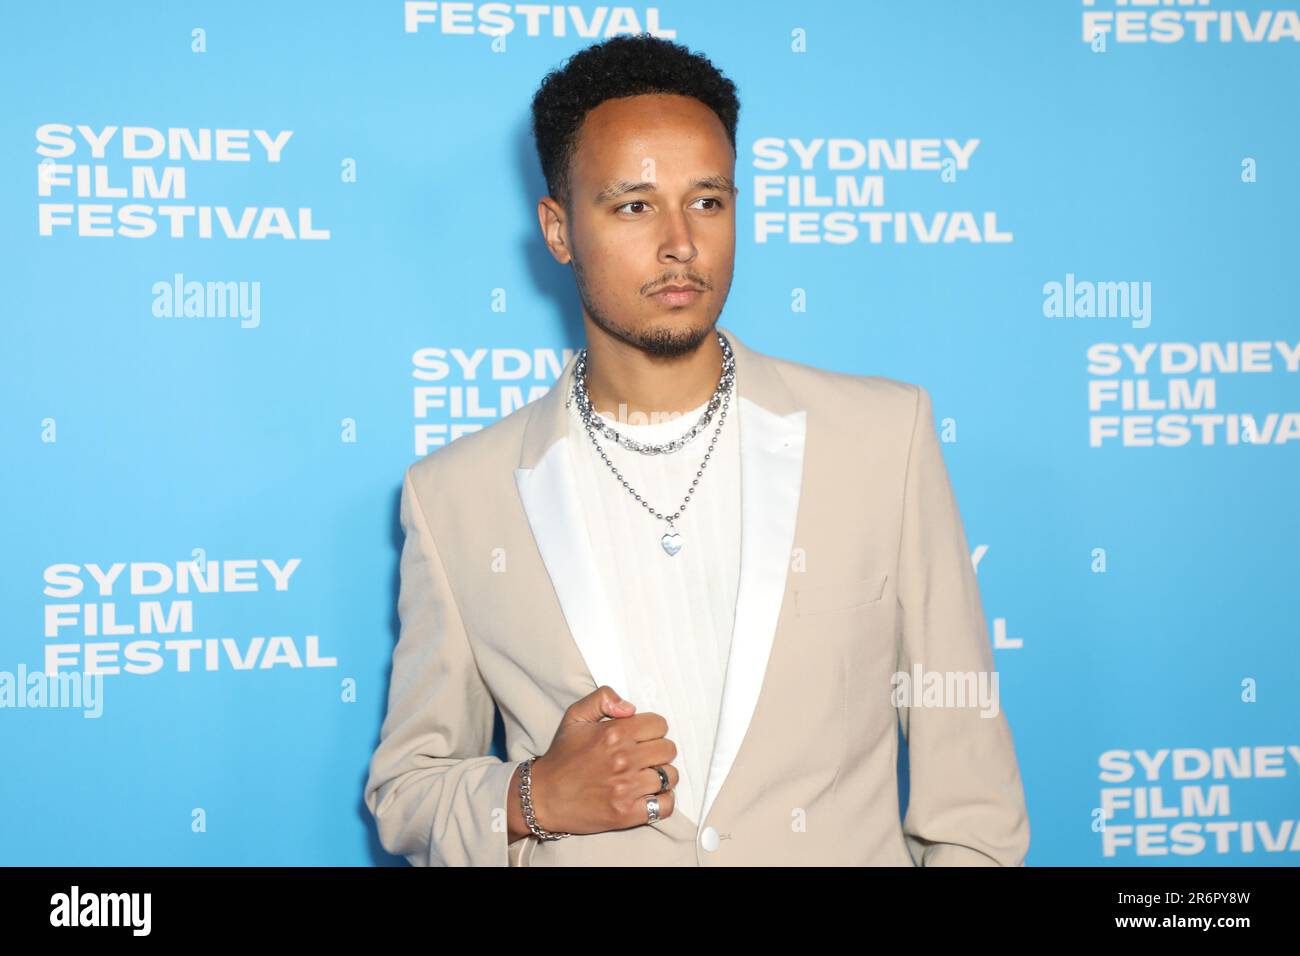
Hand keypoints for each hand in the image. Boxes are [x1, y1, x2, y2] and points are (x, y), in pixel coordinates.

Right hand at [528, 685, 678, 835]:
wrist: (542, 796)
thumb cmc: (561, 757)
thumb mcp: (575, 716)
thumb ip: (603, 698)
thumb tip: (630, 707)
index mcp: (613, 733)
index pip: (660, 724)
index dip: (652, 729)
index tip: (641, 737)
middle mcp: (622, 759)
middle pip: (668, 750)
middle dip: (658, 751)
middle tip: (643, 757)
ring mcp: (626, 788)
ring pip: (669, 776)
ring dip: (660, 776)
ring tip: (644, 776)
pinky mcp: (626, 814)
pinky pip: (664, 805)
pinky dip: (663, 801)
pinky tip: (649, 796)